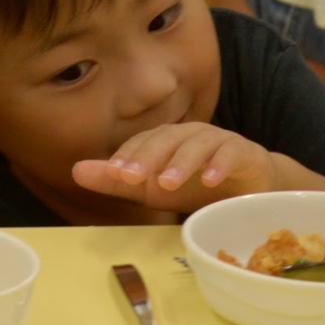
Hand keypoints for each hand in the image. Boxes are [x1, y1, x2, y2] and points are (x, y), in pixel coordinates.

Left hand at [71, 123, 275, 211]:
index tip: (114, 176)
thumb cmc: (196, 187)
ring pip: (197, 145)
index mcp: (166, 139)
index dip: (128, 157)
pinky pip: (231, 154)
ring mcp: (217, 140)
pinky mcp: (244, 153)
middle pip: (166, 139)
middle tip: (133, 178)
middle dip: (148, 157)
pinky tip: (210, 181)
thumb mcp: (153, 189)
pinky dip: (220, 166)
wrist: (249, 190)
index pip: (142, 142)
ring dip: (181, 163)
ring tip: (167, 184)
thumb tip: (75, 171)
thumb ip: (119, 182)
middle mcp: (189, 134)